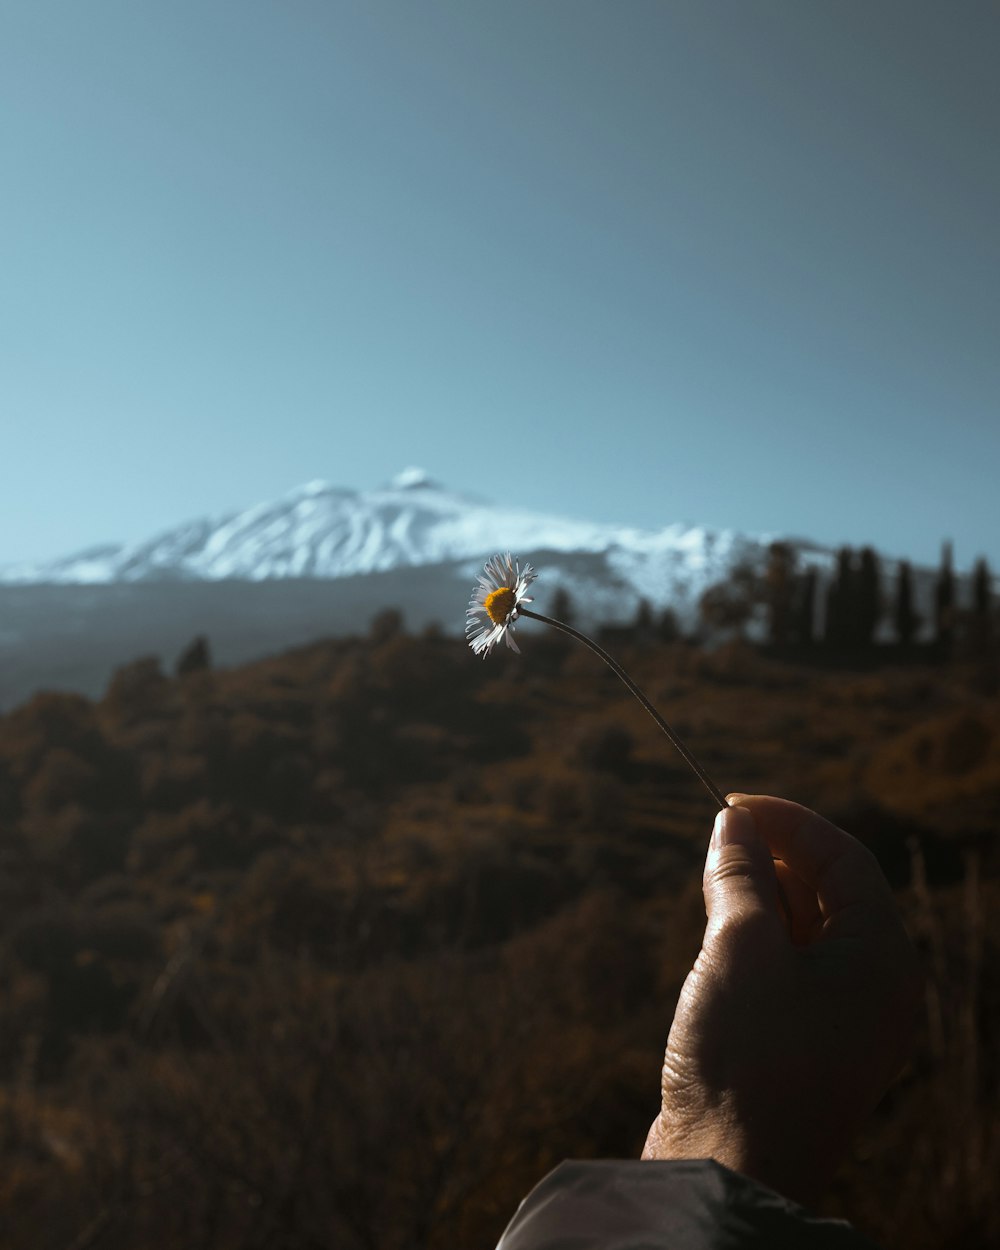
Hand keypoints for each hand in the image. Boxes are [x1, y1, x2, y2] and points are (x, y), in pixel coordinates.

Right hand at [642, 794, 920, 1206]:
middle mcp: (874, 988)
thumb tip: (732, 822)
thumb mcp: (738, 948)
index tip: (729, 802)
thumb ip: (739, 876)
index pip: (846, 860)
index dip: (789, 821)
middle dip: (773, 858)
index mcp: (882, 960)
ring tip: (712, 885)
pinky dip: (755, 940)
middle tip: (717, 841)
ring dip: (760, 898)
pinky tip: (715, 938)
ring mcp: (842, 1021)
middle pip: (830, 893)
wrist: (729, 1171)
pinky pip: (789, 969)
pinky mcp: (806, 1045)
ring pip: (806, 930)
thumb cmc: (746, 1055)